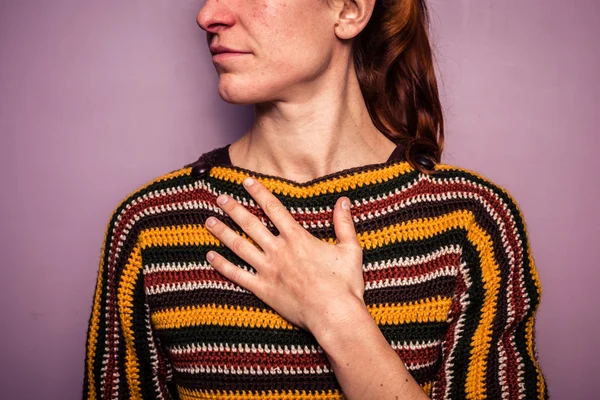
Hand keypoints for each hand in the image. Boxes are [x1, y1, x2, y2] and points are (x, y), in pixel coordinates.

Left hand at [204, 176, 364, 332]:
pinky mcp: (263, 289)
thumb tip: (344, 201)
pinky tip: (210, 256)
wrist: (334, 315)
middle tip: (219, 198)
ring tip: (209, 221)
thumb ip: (344, 223)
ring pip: (239, 246)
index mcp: (297, 238)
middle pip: (250, 224)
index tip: (246, 182)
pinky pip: (237, 275)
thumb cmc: (345, 284)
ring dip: (222, 232)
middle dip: (233, 208)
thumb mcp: (350, 249)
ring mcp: (268, 270)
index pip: (274, 208)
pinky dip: (222, 265)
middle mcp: (279, 250)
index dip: (259, 193)